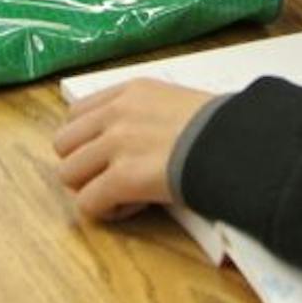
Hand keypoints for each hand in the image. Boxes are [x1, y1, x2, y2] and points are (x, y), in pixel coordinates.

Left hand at [53, 79, 215, 220]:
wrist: (238, 144)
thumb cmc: (221, 128)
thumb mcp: (177, 102)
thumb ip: (146, 114)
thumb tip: (137, 138)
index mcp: (130, 91)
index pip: (77, 113)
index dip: (88, 140)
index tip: (108, 154)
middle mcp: (116, 113)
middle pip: (64, 144)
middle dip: (83, 165)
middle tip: (111, 177)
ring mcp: (116, 145)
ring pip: (69, 175)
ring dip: (92, 188)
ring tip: (123, 193)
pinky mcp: (122, 178)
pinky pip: (89, 203)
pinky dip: (108, 210)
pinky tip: (134, 205)